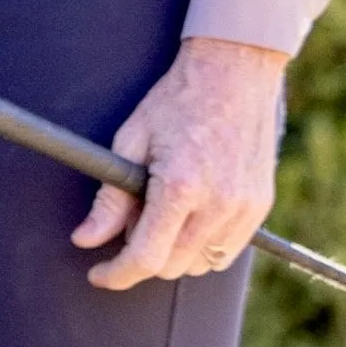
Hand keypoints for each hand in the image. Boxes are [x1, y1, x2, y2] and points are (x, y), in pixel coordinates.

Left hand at [77, 33, 285, 287]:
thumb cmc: (176, 100)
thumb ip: (110, 199)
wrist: (233, 72)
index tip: (99, 274)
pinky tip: (191, 213)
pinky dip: (203, 245)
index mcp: (179, 186)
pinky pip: (227, 251)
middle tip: (132, 220)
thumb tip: (85, 239)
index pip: (146, 258)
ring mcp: (244, 208)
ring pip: (201, 264)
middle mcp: (217, 204)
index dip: (117, 273)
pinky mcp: (260, 206)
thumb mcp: (130, 141)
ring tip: (164, 210)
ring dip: (175, 253)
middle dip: (143, 256)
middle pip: (173, 266)